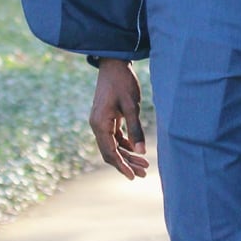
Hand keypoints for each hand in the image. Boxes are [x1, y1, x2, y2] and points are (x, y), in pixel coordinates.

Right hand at [89, 59, 148, 179]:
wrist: (114, 64)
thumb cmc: (123, 82)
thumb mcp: (131, 106)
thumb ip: (136, 129)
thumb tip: (141, 152)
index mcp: (100, 124)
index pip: (110, 152)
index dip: (121, 166)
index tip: (133, 177)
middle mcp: (97, 125)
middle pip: (110, 152)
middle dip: (126, 163)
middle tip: (143, 174)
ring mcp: (100, 122)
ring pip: (113, 145)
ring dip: (127, 155)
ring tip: (144, 165)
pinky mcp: (106, 118)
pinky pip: (114, 137)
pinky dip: (125, 145)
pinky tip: (137, 151)